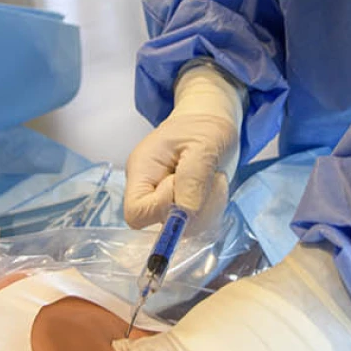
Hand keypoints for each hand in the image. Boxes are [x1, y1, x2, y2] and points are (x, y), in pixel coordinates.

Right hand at [124, 63, 243, 228]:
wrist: (210, 121)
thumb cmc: (203, 127)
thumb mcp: (204, 144)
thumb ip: (193, 178)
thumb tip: (185, 213)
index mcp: (142, 172)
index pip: (136, 212)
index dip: (161, 207)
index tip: (184, 182)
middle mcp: (149, 192)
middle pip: (161, 224)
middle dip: (193, 206)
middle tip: (209, 177)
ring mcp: (167, 203)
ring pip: (185, 228)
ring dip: (209, 206)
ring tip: (214, 177)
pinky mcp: (184, 208)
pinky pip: (199, 223)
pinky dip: (214, 207)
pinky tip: (215, 184)